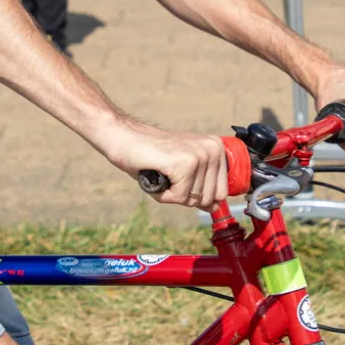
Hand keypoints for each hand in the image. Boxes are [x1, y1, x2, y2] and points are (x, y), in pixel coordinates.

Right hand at [102, 117, 227, 209]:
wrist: (122, 136)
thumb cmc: (150, 153)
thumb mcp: (182, 170)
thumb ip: (200, 186)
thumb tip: (214, 207)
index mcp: (216, 148)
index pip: (222, 193)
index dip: (198, 195)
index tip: (181, 178)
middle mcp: (212, 149)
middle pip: (209, 199)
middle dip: (184, 195)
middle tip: (168, 174)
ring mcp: (199, 155)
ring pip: (193, 200)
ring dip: (172, 193)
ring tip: (161, 171)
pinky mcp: (184, 163)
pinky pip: (179, 197)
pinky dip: (163, 193)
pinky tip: (156, 173)